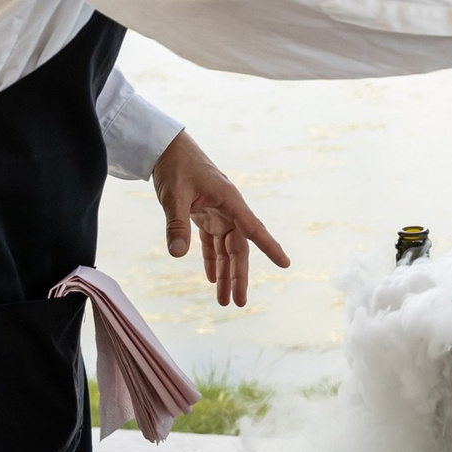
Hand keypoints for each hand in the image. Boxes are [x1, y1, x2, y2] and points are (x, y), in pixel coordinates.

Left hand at [150, 130, 290, 307]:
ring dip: (224, 273)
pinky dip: (210, 259)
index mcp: (230, 201)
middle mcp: (228, 210)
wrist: (167, 149)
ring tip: (223, 300)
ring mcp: (217, 213)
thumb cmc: (176, 166)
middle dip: (238, 276)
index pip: (253, 229)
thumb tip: (177, 256)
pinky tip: (210, 278)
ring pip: (225, 249)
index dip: (269, 247)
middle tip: (238, 303)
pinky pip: (211, 242)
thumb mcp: (174, 196)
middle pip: (238, 248)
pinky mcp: (203, 215)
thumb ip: (177, 225)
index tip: (285, 264)